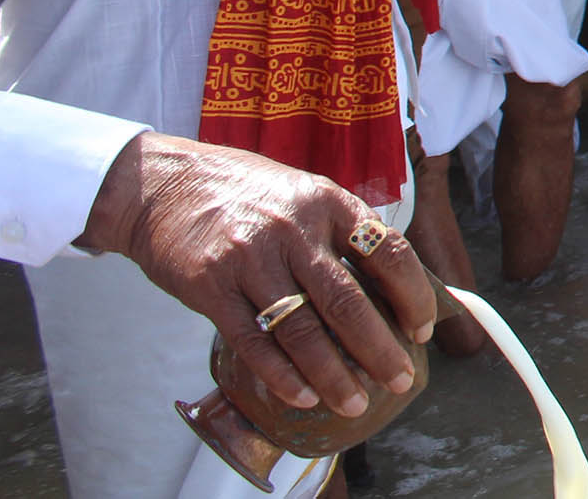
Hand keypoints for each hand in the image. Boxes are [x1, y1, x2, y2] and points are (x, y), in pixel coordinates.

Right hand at [76, 133, 439, 421]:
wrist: (164, 185)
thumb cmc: (245, 191)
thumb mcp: (304, 192)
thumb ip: (341, 231)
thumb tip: (392, 283)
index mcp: (328, 202)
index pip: (389, 252)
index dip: (413, 295)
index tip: (423, 329)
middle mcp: (294, 230)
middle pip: (348, 301)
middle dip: (380, 349)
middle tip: (401, 380)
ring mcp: (250, 260)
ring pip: (302, 329)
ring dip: (333, 374)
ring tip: (354, 403)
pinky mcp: (210, 288)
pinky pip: (253, 342)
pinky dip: (281, 375)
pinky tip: (303, 396)